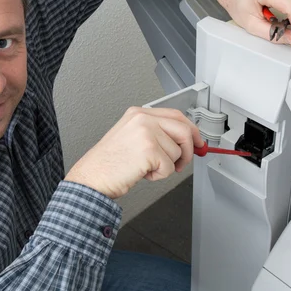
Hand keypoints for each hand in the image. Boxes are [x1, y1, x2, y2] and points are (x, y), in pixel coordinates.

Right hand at [64, 107, 203, 198]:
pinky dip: (159, 175)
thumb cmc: (108, 163)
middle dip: (188, 150)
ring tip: (145, 167)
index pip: (176, 115)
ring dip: (166, 166)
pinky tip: (142, 172)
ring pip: (177, 151)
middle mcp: (143, 119)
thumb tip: (185, 139)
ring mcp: (146, 133)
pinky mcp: (149, 150)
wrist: (92, 177)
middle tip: (180, 163)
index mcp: (138, 113)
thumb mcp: (131, 136)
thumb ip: (156, 133)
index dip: (191, 130)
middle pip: (183, 130)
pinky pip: (169, 167)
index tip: (198, 141)